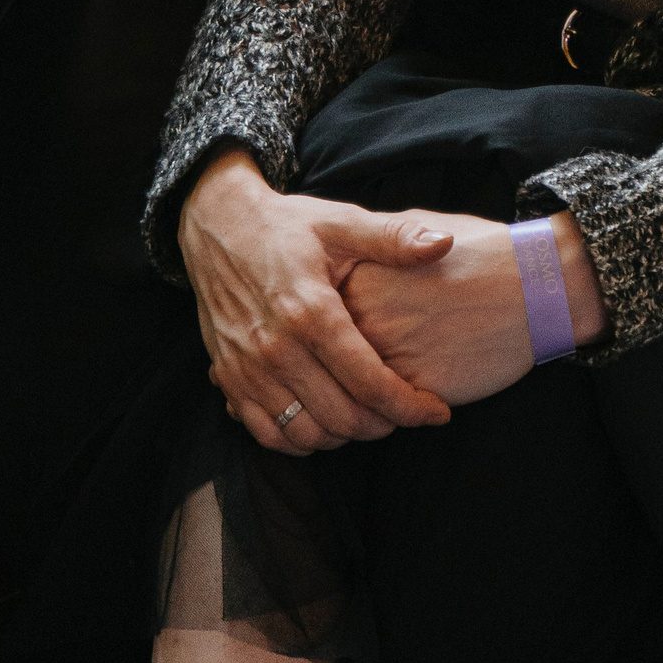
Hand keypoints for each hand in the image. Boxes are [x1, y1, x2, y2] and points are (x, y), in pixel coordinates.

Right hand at [178, 149, 458, 456]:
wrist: (217, 224)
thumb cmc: (287, 225)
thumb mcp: (341, 222)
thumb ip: (393, 238)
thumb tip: (444, 243)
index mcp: (310, 311)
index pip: (369, 382)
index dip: (410, 406)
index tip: (437, 412)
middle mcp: (276, 347)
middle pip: (342, 417)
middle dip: (384, 424)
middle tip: (406, 411)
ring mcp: (247, 368)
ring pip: (307, 434)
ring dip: (345, 436)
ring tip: (368, 415)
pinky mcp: (228, 378)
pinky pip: (267, 434)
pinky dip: (301, 440)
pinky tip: (323, 421)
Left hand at [343, 211, 608, 406]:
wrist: (531, 285)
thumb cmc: (478, 251)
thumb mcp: (416, 230)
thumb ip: (375, 252)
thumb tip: (351, 266)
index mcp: (357, 277)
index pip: (315, 317)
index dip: (327, 329)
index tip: (342, 331)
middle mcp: (363, 319)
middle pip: (325, 360)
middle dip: (334, 371)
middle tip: (353, 371)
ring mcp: (387, 357)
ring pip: (350, 394)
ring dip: (358, 402)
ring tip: (381, 393)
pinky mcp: (414, 392)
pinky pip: (386, 414)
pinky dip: (390, 415)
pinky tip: (407, 402)